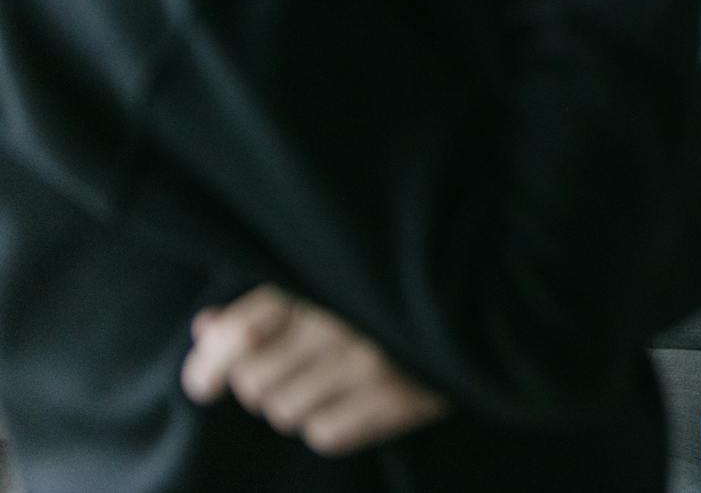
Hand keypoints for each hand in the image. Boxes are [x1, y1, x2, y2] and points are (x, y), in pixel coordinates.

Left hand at [182, 284, 449, 455]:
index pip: (239, 333)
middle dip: (262, 386)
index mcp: (320, 281)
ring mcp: (372, 362)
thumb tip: (206, 327)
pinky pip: (325, 435)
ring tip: (329, 383)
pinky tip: (353, 401)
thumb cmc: (387, 288)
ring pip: (285, 413)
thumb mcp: (325, 280)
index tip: (205, 384)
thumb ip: (264, 304)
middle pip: (255, 383)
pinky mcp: (401, 399)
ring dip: (297, 405)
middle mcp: (342, 322)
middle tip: (290, 373)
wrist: (481, 302)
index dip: (209, 366)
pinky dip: (330, 425)